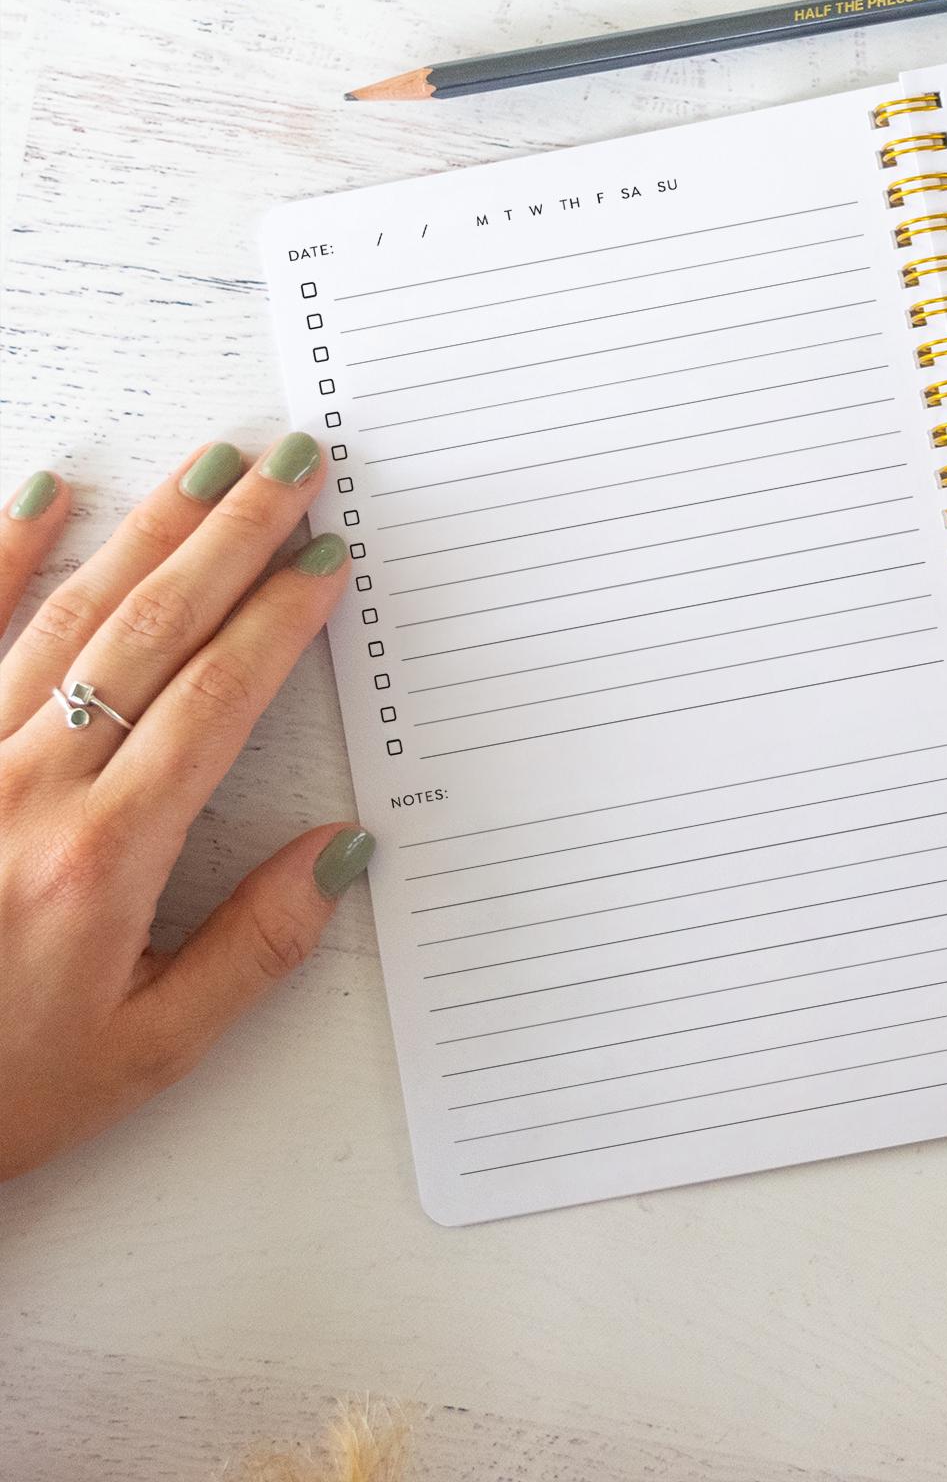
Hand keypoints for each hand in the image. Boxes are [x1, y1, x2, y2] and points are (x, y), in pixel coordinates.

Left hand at [0, 437, 371, 1180]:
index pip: (216, 699)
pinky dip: (3, 556)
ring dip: (149, 530)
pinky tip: (43, 495)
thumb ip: (253, 948)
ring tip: (209, 465)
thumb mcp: (146, 1052)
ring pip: (68, 616)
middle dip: (234, 536)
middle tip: (292, 466)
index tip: (325, 559)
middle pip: (152, 631)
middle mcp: (27, 790)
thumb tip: (342, 854)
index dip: (279, 618)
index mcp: (102, 858)